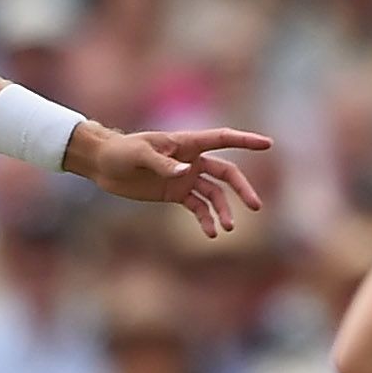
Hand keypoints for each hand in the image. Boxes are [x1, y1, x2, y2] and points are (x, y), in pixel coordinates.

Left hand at [68, 123, 273, 237]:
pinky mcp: (176, 194)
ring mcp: (186, 178)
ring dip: (223, 211)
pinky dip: (206, 220)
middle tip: (256, 206)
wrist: (104, 165)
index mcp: (187, 143)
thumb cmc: (121, 151)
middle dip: (242, 189)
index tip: (268, 144)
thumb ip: (163, 163)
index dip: (246, 141)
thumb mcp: (140, 154)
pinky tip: (211, 233)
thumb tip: (187, 173)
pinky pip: (198, 208)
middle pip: (226, 173)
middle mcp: (192, 160)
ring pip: (215, 195)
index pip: (223, 139)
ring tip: (226, 228)